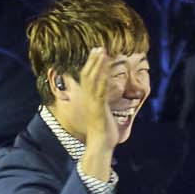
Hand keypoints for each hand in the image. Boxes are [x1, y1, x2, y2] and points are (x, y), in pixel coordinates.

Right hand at [72, 42, 117, 170]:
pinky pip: (100, 91)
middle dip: (93, 61)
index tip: (97, 53)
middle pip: (88, 75)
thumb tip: (104, 100)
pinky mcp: (99, 108)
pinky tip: (106, 71)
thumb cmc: (103, 132)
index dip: (91, 65)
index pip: (87, 78)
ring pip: (93, 80)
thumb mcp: (101, 114)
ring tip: (102, 53)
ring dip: (98, 66)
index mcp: (89, 99)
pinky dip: (103, 79)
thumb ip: (101, 105)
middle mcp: (89, 99)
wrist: (100, 145)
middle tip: (99, 48)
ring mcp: (93, 103)